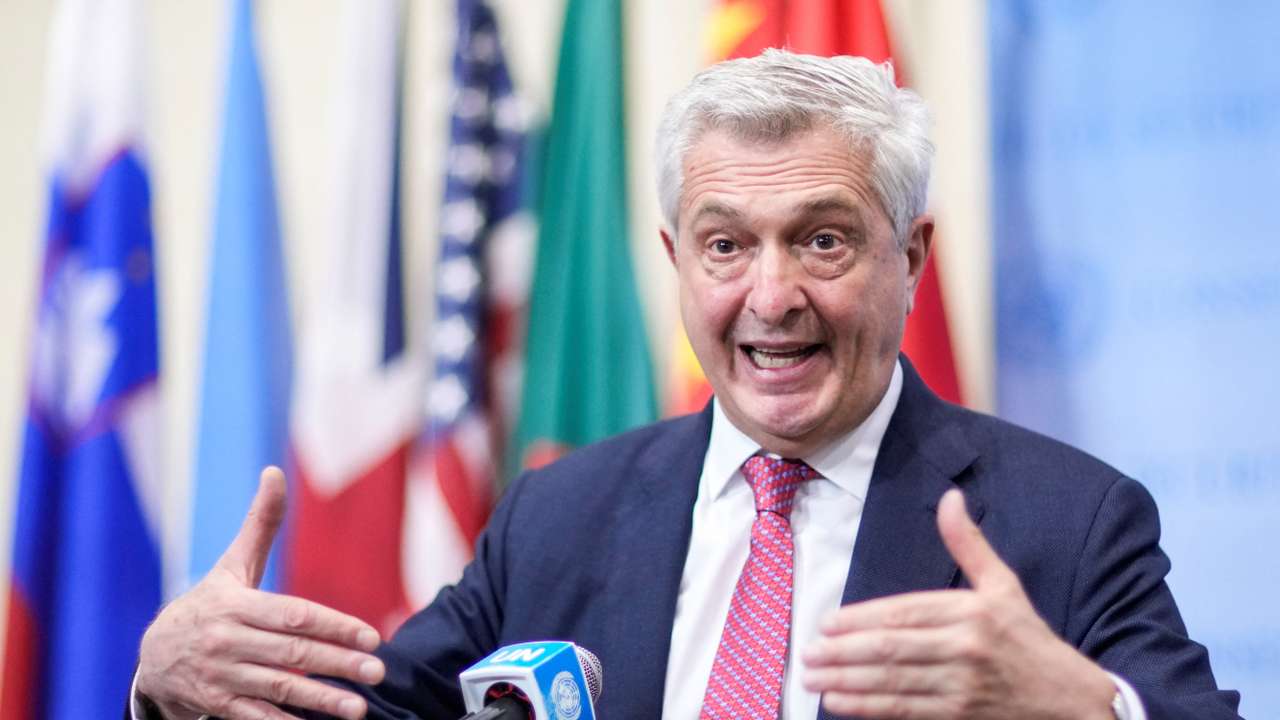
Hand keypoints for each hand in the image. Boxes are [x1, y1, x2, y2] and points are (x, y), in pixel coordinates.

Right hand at [136, 467, 385, 719]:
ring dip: (320, 700)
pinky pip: (254, 717)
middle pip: (292, 654)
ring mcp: (220, 677)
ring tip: (359, 707)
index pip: (294, 616)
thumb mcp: (231, 566)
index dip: (334, 625)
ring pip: (278, 689)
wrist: (152, 655)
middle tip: (378, 670)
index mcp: (235, 605)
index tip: (371, 636)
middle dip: (338, 663)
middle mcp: (227, 642)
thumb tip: (275, 472)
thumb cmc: (207, 605)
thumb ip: (259, 524)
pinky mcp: (215, 705)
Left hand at [801, 489, 1115, 718]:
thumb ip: (968, 544)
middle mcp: (966, 647)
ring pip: (894, 681)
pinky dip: (869, 707)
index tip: (826, 624)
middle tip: (808, 653)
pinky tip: (839, 702)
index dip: (862, 619)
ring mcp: (963, 686)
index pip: (905, 613)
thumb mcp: (1004, 585)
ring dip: (848, 680)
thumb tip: (950, 497)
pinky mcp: (960, 715)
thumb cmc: (1029, 639)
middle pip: (893, 648)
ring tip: (812, 676)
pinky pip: (906, 710)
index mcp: (973, 611)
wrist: (1071, 701)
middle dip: (844, 651)